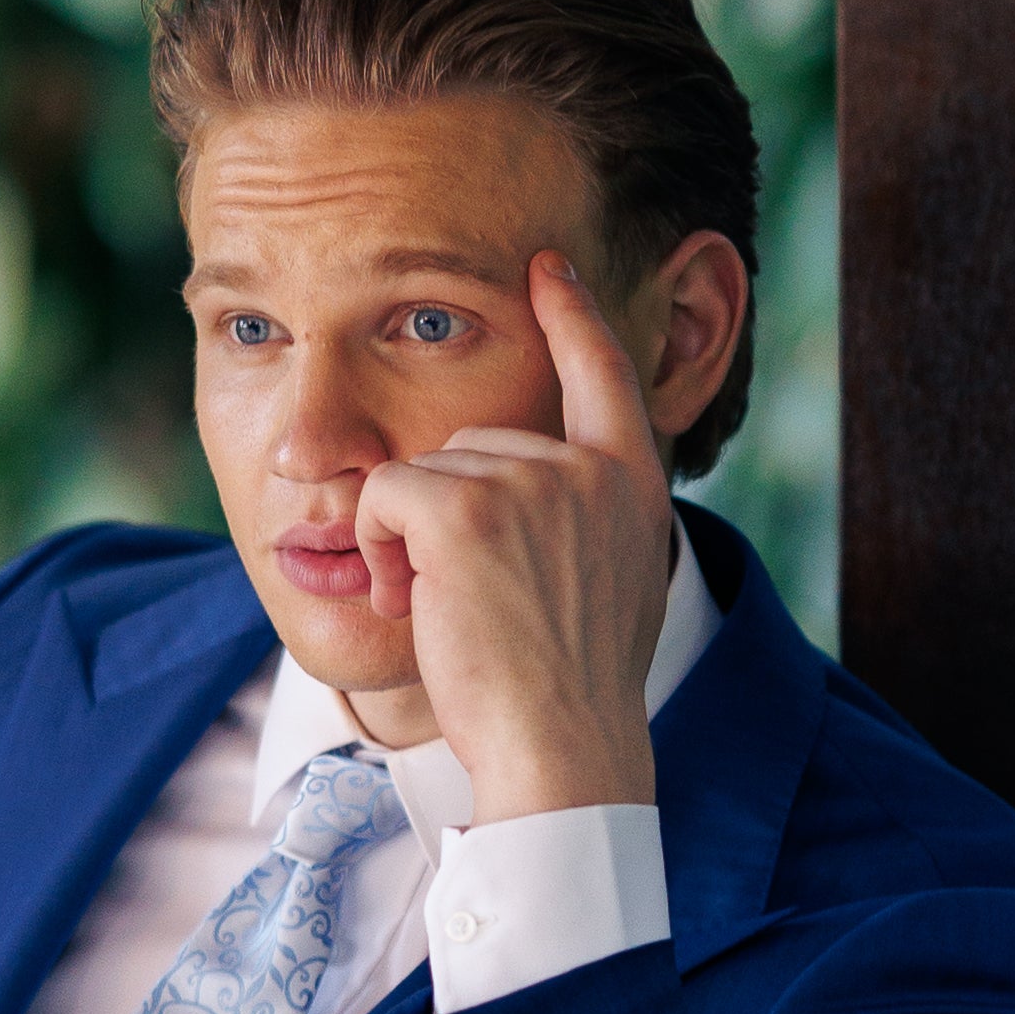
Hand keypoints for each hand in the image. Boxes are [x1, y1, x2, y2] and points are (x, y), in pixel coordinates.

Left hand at [349, 251, 672, 816]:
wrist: (563, 747)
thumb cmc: (573, 687)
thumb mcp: (611, 580)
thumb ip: (584, 515)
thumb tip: (535, 480)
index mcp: (632, 483)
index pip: (604, 373)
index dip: (573, 316)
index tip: (547, 266)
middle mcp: (586, 468)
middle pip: (473, 444)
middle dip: (446, 517)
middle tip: (468, 601)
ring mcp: (528, 482)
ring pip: (423, 472)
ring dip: (411, 542)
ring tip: (447, 610)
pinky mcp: (463, 510)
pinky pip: (387, 496)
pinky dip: (382, 548)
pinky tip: (414, 600)